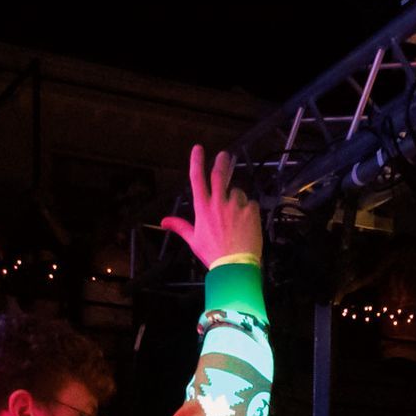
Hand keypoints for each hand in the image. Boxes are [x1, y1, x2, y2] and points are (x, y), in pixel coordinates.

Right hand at [159, 145, 262, 269]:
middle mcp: (218, 203)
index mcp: (203, 208)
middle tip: (224, 155)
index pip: (197, 179)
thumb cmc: (213, 254)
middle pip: (219, 174)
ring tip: (237, 217)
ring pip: (237, 192)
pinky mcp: (251, 210)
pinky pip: (251, 203)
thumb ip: (180, 226)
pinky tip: (247, 223)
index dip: (196, 161)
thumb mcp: (194, 240)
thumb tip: (163, 221)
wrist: (235, 266)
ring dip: (237, 198)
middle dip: (221, 162)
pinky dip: (249, 210)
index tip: (198, 148)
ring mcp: (236, 205)